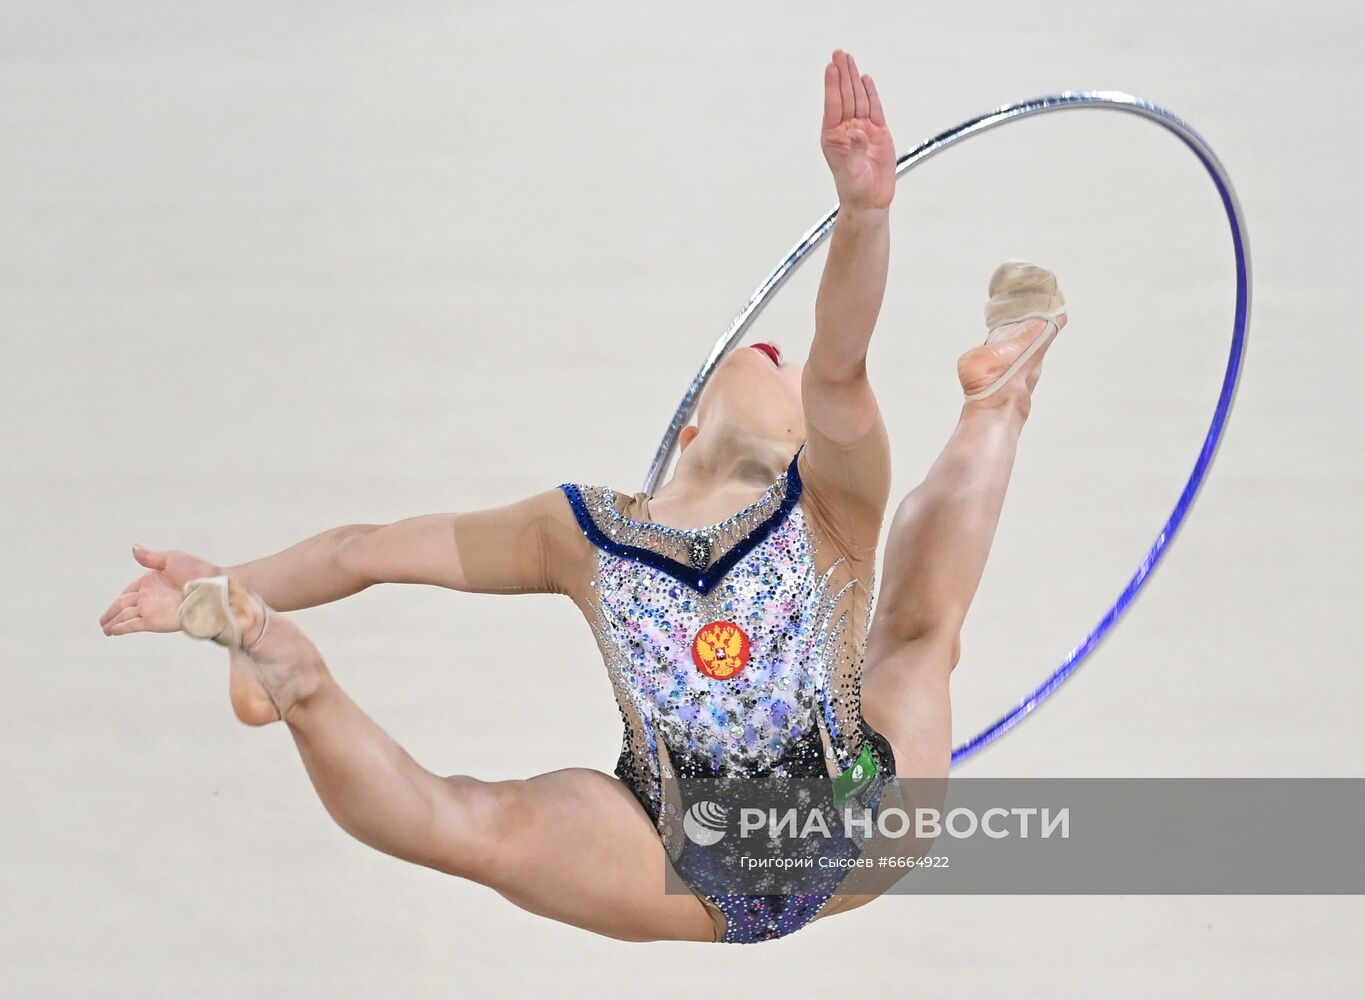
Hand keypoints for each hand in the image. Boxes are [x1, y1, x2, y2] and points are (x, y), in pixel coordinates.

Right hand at [99, 544, 222, 635]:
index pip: (130, 591)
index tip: (113, 603)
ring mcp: (152, 610)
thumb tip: (134, 547)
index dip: (120, 597)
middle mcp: (151, 597)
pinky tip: (113, 631)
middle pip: (125, 605)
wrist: (214, 589)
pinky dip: (123, 628)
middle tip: (102, 621)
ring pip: (127, 616)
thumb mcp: (171, 559)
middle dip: (113, 613)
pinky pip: (134, 625)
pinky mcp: (156, 621)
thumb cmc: (198, 571)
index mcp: (152, 581)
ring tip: (104, 629)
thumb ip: (150, 558)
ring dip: (114, 622)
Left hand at [820, 49, 895, 210]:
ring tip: (849, 59)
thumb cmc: (855, 189)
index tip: (831, 67)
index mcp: (833, 137)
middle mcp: (846, 130)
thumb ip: (854, 150)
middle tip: (839, 53)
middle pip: (845, 97)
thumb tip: (857, 130)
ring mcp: (862, 130)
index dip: (833, 86)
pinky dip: (870, 94)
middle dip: (842, 75)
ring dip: (854, 79)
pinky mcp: (878, 133)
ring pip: (859, 99)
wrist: (870, 201)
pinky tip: (864, 79)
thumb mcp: (851, 171)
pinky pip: (874, 108)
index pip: (833, 106)